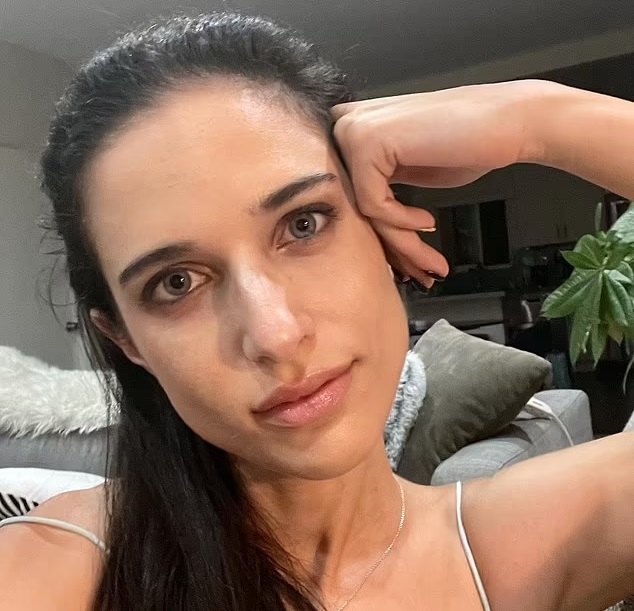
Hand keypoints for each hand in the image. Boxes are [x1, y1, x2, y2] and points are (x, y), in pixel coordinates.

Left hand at [331, 80, 562, 283]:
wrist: (511, 121)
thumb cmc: (468, 143)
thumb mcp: (408, 166)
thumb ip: (378, 184)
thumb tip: (362, 231)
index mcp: (356, 126)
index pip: (350, 193)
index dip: (380, 230)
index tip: (404, 258)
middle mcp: (348, 124)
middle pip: (354, 204)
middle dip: (391, 244)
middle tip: (418, 271)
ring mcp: (355, 130)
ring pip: (364, 210)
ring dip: (401, 243)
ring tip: (429, 263)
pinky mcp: (368, 142)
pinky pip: (374, 204)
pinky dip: (402, 222)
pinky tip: (429, 222)